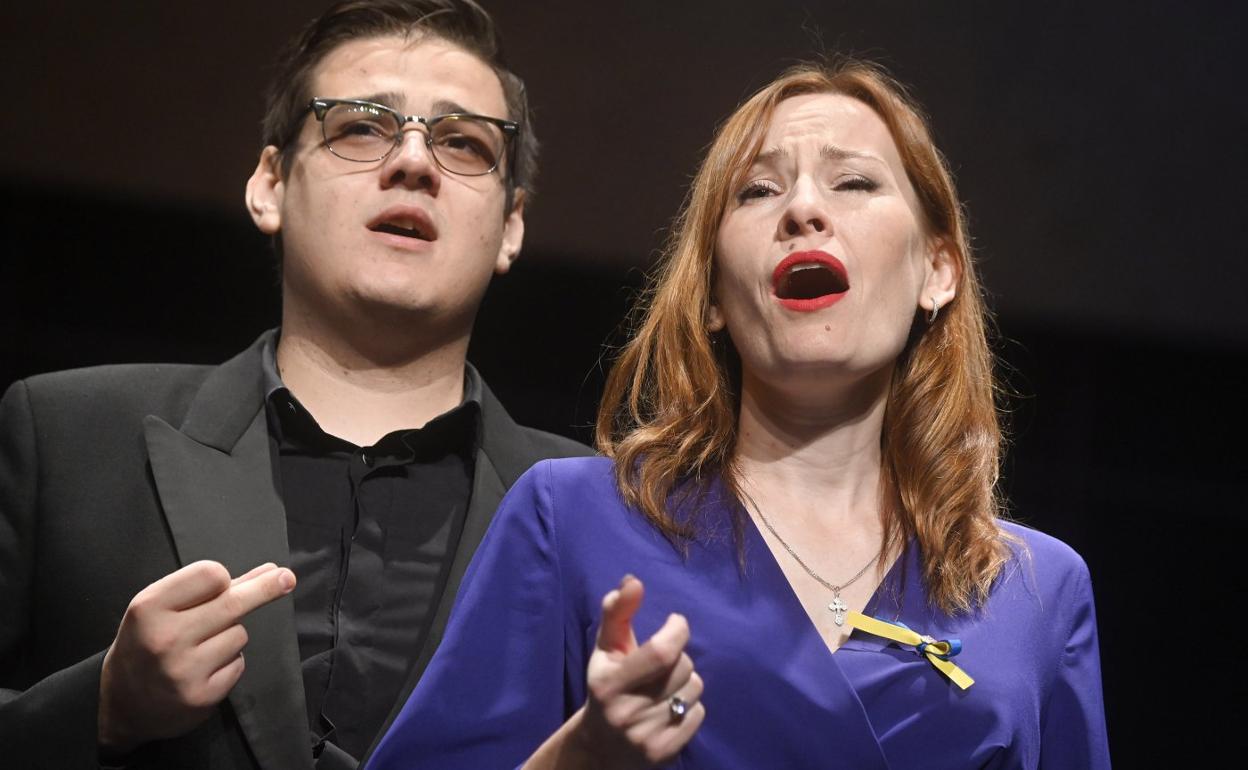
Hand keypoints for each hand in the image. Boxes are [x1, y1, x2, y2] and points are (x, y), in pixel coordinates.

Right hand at [97, 560, 295, 754]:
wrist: (120, 704)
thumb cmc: (147, 642)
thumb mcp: (163, 607)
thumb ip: (211, 588)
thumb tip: (271, 570)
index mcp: (150, 607)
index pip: (210, 575)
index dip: (221, 578)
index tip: (223, 582)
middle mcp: (166, 638)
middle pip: (233, 603)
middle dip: (266, 588)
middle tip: (287, 578)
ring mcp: (184, 670)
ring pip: (239, 635)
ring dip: (231, 635)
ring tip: (201, 647)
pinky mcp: (201, 697)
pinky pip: (238, 664)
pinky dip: (230, 662)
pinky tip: (205, 669)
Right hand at [576, 575, 704, 768]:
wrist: (600, 747)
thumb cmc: (606, 685)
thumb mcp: (605, 649)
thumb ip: (617, 612)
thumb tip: (634, 581)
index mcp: (609, 683)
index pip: (660, 652)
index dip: (678, 631)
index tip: (676, 623)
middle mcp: (626, 712)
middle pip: (683, 667)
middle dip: (679, 657)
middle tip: (662, 664)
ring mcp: (646, 736)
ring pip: (694, 689)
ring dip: (686, 682)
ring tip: (665, 688)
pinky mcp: (664, 753)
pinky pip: (698, 714)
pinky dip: (690, 706)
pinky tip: (670, 709)